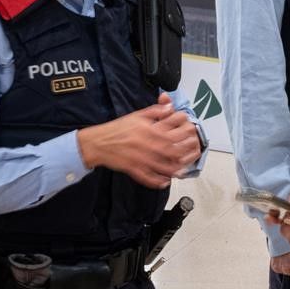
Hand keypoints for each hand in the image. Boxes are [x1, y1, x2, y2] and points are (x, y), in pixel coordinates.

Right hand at [76, 94, 198, 187]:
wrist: (99, 142)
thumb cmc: (119, 128)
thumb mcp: (138, 115)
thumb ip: (156, 111)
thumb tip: (170, 106)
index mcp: (149, 131)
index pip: (173, 135)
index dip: (185, 138)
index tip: (191, 139)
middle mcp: (147, 145)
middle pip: (172, 152)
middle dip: (184, 155)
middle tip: (190, 156)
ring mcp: (140, 158)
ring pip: (162, 167)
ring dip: (174, 170)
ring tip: (181, 171)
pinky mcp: (133, 169)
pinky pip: (148, 178)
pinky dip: (158, 181)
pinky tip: (165, 182)